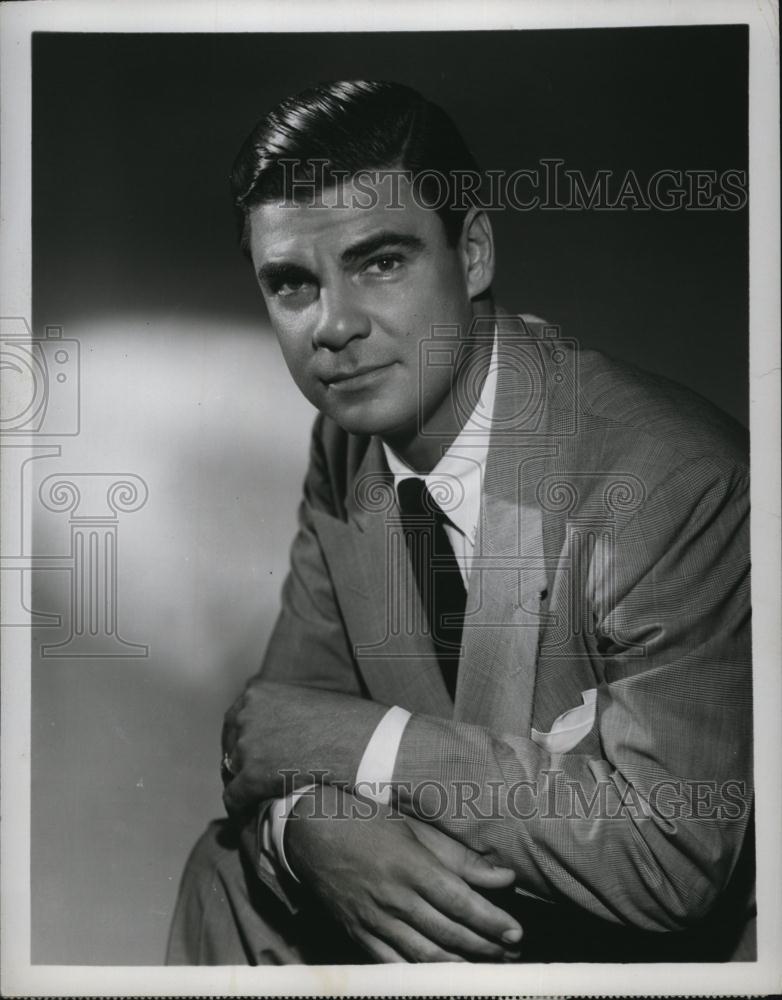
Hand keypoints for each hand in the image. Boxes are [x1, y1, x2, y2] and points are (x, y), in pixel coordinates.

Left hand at [221, 679, 385, 813]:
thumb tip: (277, 733)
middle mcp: (246, 714)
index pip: (234, 720)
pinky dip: (241, 808)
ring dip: (244, 785)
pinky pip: (234, 798)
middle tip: (254, 781)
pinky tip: (252, 815)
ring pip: (231, 772)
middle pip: (229, 746)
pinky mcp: (251, 775)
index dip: (241, 741)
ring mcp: (246, 744)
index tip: (251, 757)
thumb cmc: (348, 723)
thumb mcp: (309, 703)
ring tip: (258, 800)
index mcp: (259, 693)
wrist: (364, 743)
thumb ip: (284, 712)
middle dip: (239, 763)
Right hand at [285, 783, 523, 962]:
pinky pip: (392, 964)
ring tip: (486, 968)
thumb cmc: (367, 821)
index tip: (515, 931)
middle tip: (511, 952)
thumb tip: (503, 877)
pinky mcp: (358, 934)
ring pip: (423, 955)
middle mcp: (393, 897)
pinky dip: (419, 975)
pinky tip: (442, 978)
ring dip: (459, 966)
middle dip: (485, 947)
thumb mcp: (415, 829)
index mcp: (410, 865)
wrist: (311, 830)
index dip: (490, 921)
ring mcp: (373, 919)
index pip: (459, 902)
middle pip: (447, 933)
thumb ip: (459, 857)